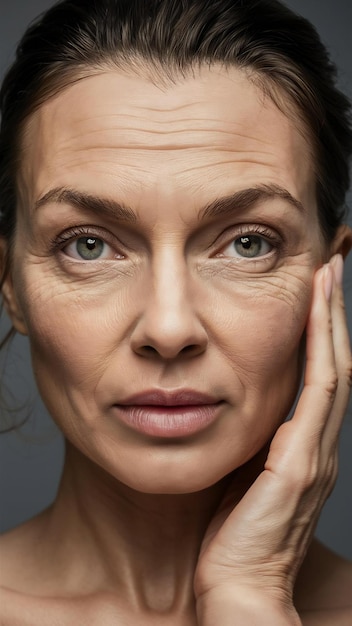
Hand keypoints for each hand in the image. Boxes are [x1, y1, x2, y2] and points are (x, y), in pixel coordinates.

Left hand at [194, 255, 350, 620]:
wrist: (236, 589)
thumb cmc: (232, 538)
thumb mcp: (240, 476)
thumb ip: (247, 441)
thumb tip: (230, 405)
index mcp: (302, 446)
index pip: (319, 374)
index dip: (321, 330)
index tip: (316, 288)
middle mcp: (317, 443)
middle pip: (336, 361)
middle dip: (333, 310)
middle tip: (334, 261)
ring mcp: (315, 450)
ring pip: (334, 367)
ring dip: (332, 317)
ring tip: (329, 272)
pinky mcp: (301, 461)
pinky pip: (320, 390)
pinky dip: (322, 347)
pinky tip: (318, 311)